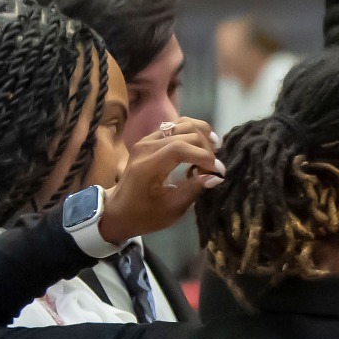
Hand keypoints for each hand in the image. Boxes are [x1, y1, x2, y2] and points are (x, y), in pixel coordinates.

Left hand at [99, 117, 222, 243]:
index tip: (219, 172)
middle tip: (212, 169)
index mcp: (148, 166)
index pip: (180, 148)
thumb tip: (216, 177)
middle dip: (206, 149)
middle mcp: (146, 147)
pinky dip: (193, 132)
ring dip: (202, 135)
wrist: (119, 210)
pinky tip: (202, 144)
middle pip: (185, 133)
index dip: (204, 157)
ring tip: (213, 151)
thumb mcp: (172, 208)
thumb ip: (194, 189)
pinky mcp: (150, 139)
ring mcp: (146, 140)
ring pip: (182, 123)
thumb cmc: (145, 215)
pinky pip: (175, 125)